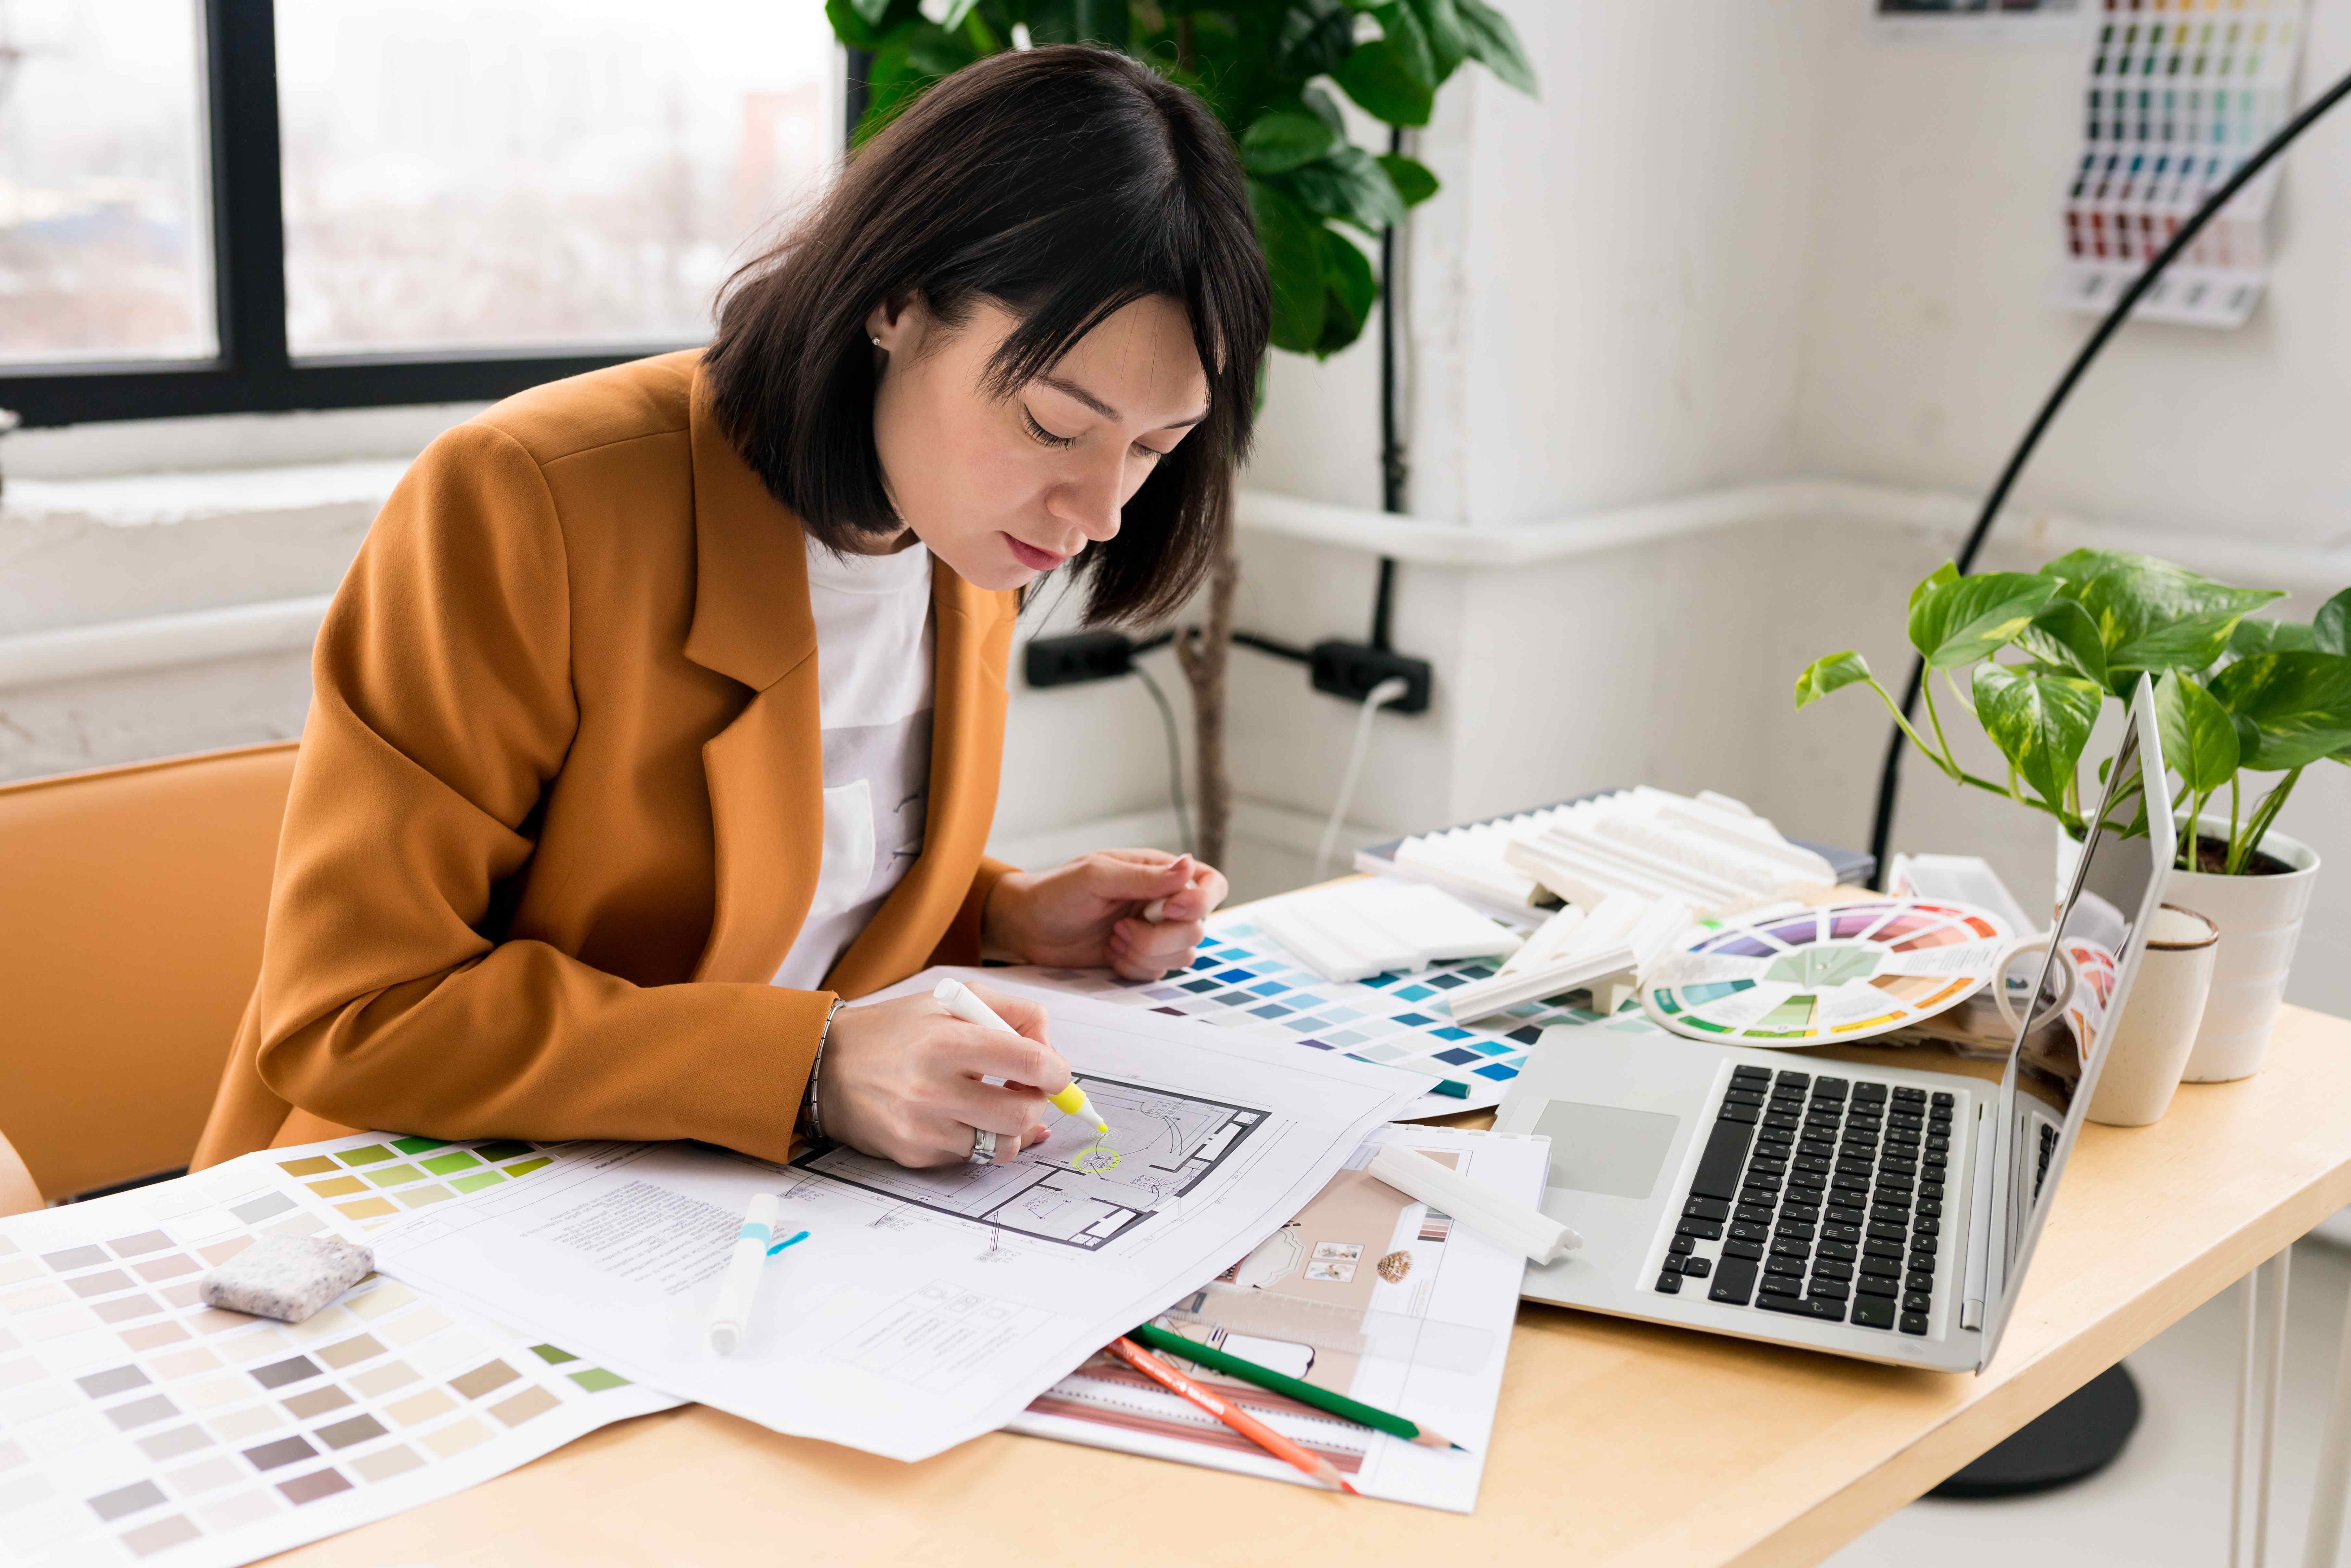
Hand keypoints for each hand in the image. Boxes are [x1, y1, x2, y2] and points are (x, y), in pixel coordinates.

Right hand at [818, 984, 1066, 1167]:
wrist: (826, 1066)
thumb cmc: (895, 1031)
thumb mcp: (953, 999)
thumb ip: (1013, 1013)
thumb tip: (1052, 1054)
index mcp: (947, 1040)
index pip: (1031, 1062)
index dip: (1057, 1071)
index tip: (1053, 1072)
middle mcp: (934, 1088)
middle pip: (1022, 1113)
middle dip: (1037, 1104)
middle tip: (1024, 1090)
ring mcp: (924, 1127)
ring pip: (1002, 1145)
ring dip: (1011, 1128)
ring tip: (994, 1105)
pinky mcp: (914, 1154)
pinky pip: (970, 1157)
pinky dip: (976, 1139)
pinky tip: (960, 1118)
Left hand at [983, 849, 1228, 980]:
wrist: (1028, 927)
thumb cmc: (1057, 892)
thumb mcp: (1096, 876)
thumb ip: (1144, 876)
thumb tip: (1188, 865)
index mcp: (1159, 873)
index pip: (1211, 885)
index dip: (1201, 902)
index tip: (1169, 909)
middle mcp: (1164, 903)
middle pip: (1197, 929)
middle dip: (1159, 937)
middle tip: (1120, 928)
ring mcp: (1155, 932)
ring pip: (1184, 955)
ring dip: (1146, 954)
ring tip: (1112, 938)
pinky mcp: (1142, 958)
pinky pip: (1160, 974)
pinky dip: (1136, 968)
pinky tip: (1111, 955)